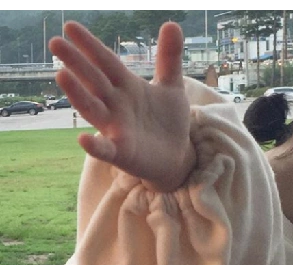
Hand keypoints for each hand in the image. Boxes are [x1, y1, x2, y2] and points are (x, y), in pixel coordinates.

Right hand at [48, 21, 195, 191]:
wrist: (178, 155)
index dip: (90, 45)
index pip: (106, 62)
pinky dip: (95, 145)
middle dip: (76, 63)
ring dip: (78, 95)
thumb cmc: (169, 122)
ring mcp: (117, 129)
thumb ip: (169, 58)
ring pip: (93, 109)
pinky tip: (83, 138)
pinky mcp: (123, 152)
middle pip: (94, 81)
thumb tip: (172, 23)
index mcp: (127, 87)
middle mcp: (116, 105)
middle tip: (55, 42)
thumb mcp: (172, 87)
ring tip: (62, 76)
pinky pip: (106, 149)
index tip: (70, 26)